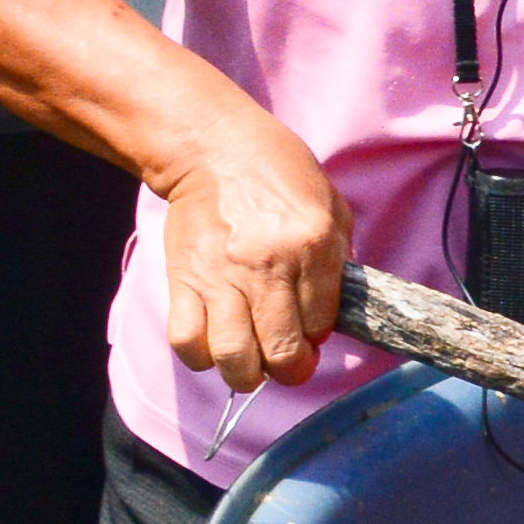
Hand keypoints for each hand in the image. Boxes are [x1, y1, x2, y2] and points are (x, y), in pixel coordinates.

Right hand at [153, 107, 352, 391]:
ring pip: (233, 357)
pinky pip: (187, 341)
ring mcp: (223, 276)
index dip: (318, 336)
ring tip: (252, 363)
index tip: (310, 329)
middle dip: (290, 370)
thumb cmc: (278, 173)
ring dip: (246, 375)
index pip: (322, 323)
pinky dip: (200, 357)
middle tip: (287, 361)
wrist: (213, 148)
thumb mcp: (330, 205)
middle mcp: (269, 266)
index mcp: (313, 245)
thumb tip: (332, 314)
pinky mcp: (184, 280)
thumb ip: (339, 259)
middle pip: (281, 352)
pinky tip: (214, 346)